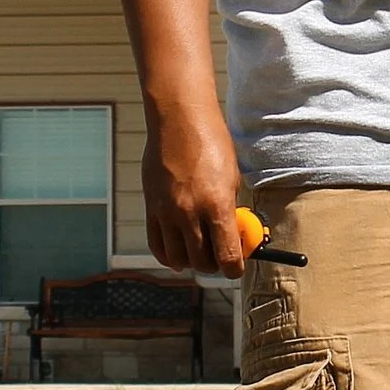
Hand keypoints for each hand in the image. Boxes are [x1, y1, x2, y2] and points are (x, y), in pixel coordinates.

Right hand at [142, 112, 246, 277]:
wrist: (179, 121)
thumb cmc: (212, 144)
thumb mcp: (232, 179)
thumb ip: (230, 211)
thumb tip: (234, 237)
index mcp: (217, 205)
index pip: (227, 256)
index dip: (235, 268)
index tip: (237, 266)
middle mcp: (189, 213)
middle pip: (201, 261)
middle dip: (214, 265)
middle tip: (221, 256)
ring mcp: (167, 212)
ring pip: (177, 258)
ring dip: (191, 261)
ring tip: (200, 252)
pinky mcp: (151, 207)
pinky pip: (156, 244)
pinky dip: (168, 255)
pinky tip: (178, 254)